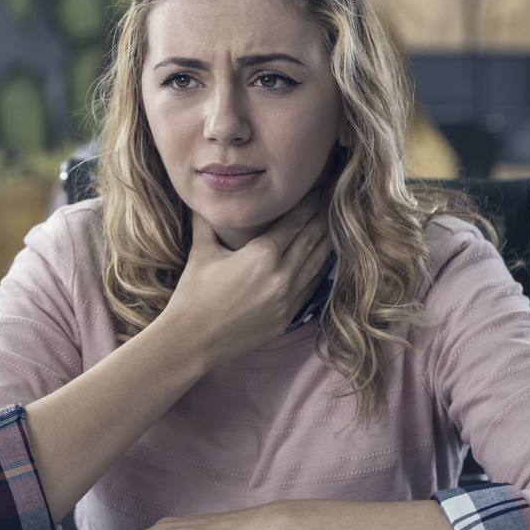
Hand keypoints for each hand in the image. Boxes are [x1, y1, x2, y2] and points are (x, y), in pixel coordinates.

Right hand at [158, 189, 332, 367]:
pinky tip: (324, 260)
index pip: (295, 222)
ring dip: (327, 243)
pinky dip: (320, 270)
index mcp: (261, 255)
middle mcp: (281, 276)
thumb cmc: (193, 295)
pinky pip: (312, 287)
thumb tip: (206, 201)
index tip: (318, 190)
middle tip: (333, 202)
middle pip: (312, 239)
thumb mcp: (201, 252)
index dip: (309, 204)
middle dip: (323, 219)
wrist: (193, 339)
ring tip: (336, 226)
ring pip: (317, 264)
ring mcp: (287, 298)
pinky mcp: (287, 316)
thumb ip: (208, 223)